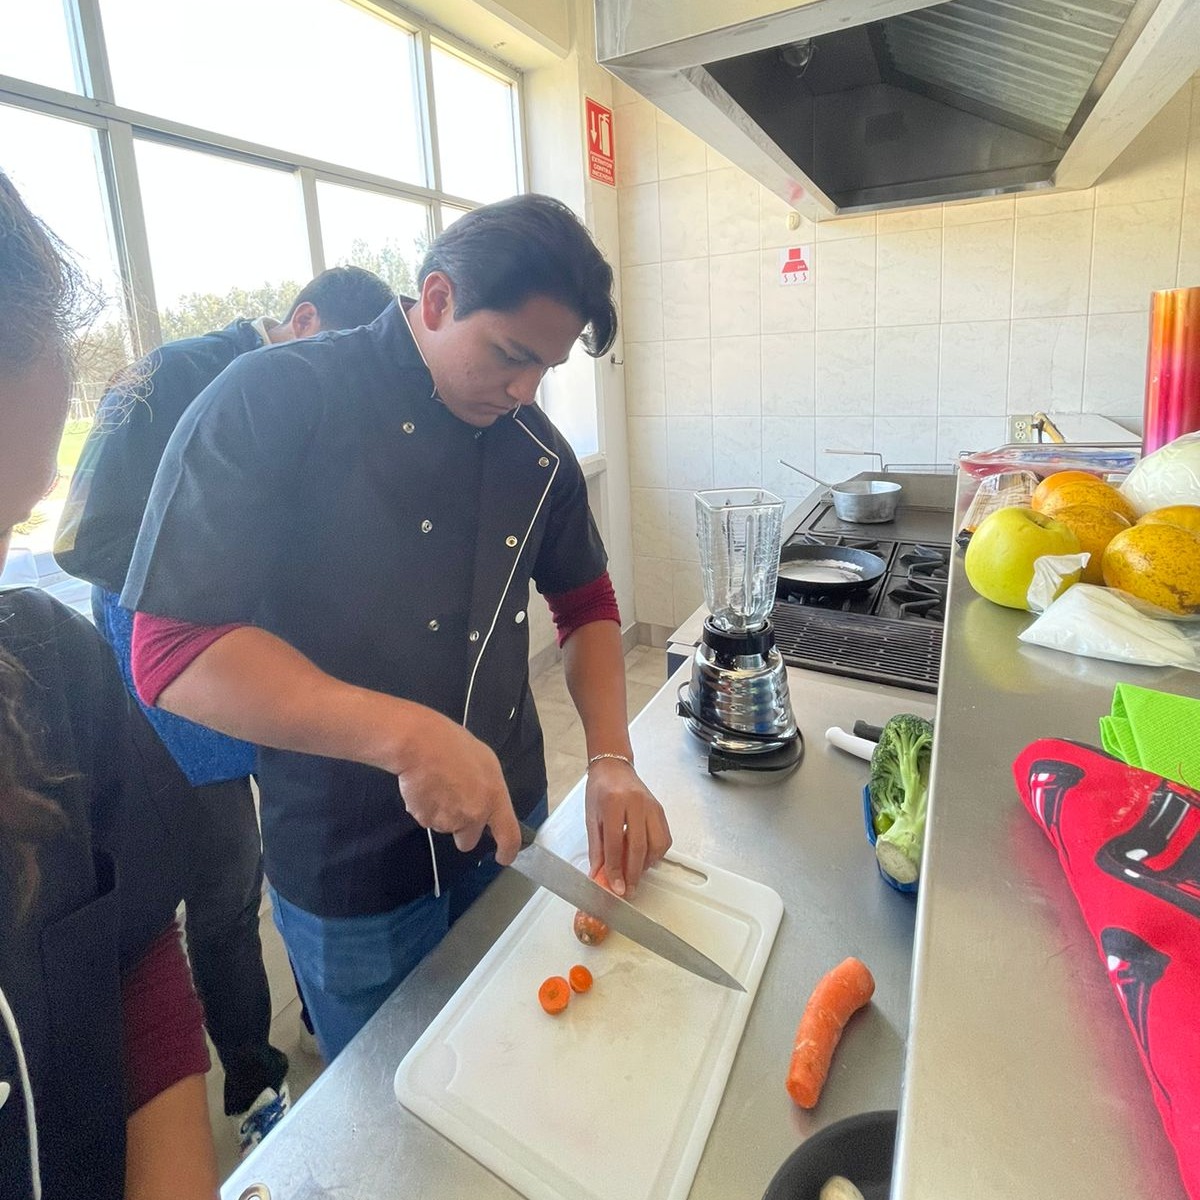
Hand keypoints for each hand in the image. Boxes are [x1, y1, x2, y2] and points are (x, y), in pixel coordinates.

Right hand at [391, 708, 520, 863]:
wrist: (420, 744)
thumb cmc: (454, 745)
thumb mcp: (486, 762)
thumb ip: (489, 790)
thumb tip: (485, 802)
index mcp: (494, 798)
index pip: (508, 835)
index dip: (508, 850)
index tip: (503, 857)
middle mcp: (474, 815)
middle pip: (468, 841)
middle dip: (462, 829)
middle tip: (454, 804)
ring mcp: (448, 821)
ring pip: (446, 827)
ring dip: (442, 814)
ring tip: (437, 785)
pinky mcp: (426, 820)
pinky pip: (427, 819)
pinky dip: (426, 809)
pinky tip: (425, 787)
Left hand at [584, 759, 671, 897]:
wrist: (614, 767)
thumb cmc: (600, 790)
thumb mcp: (591, 817)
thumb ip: (596, 847)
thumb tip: (598, 874)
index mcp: (613, 803)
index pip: (615, 843)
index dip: (615, 869)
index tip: (616, 887)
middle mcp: (636, 804)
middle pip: (639, 847)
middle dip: (634, 873)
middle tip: (629, 890)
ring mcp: (652, 806)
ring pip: (657, 844)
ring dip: (647, 864)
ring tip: (636, 873)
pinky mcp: (660, 810)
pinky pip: (665, 838)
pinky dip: (657, 853)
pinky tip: (646, 858)